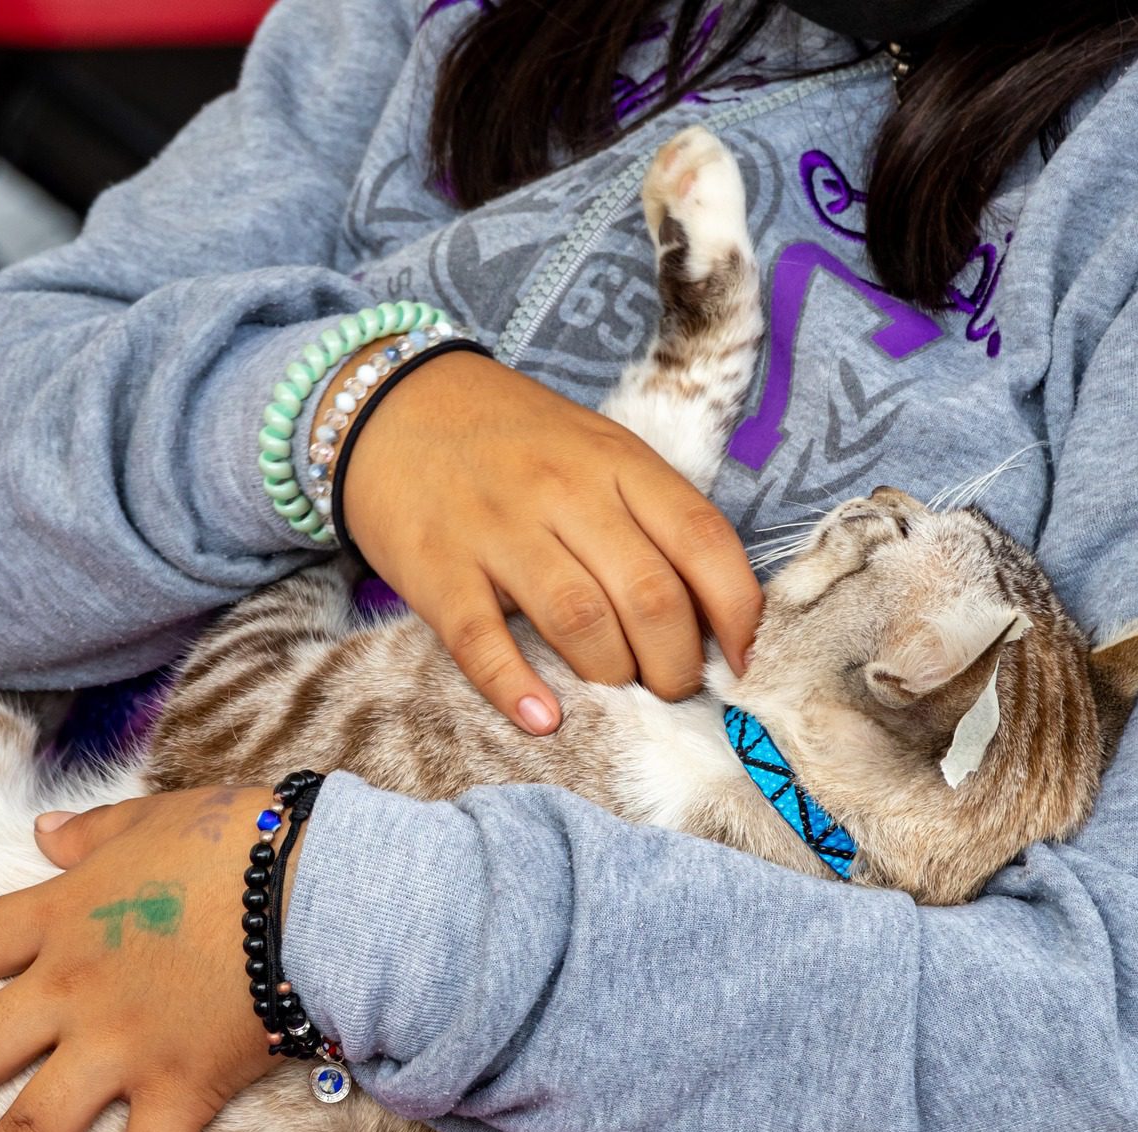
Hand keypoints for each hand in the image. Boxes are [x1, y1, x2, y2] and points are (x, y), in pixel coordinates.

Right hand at [339, 349, 763, 733]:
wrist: (394, 406)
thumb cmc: (512, 442)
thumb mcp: (595, 449)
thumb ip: (649, 515)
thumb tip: (710, 613)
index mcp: (618, 461)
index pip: (703, 541)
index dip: (738, 613)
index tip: (743, 661)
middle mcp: (564, 492)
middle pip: (650, 596)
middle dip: (675, 664)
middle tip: (670, 688)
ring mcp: (497, 530)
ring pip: (580, 621)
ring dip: (611, 676)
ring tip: (616, 694)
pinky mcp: (436, 568)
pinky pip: (483, 640)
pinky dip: (516, 688)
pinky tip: (542, 719)